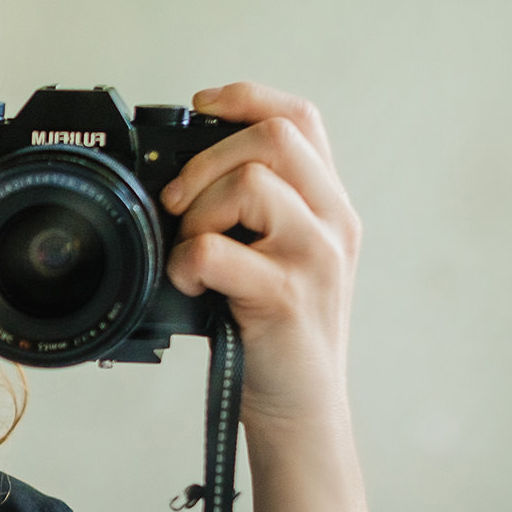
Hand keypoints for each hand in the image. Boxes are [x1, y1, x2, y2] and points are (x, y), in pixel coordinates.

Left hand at [159, 81, 393, 511]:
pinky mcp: (286, 298)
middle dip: (208, 159)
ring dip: (200, 210)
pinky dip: (188, 260)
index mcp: (330, 207)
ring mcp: (315, 260)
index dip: (247, 99)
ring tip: (191, 249)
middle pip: (274, 139)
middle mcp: (333, 224)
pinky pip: (218, 251)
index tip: (200, 106)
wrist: (301, 413)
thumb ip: (252, 215)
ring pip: (252, 185)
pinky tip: (189, 282)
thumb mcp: (278, 260)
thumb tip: (180, 176)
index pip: (301, 119)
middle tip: (178, 201)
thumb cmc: (276, 338)